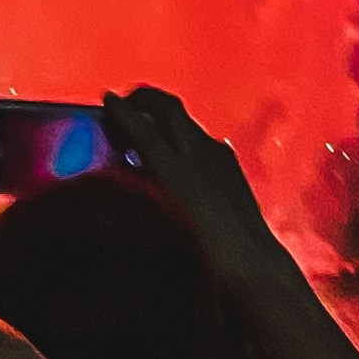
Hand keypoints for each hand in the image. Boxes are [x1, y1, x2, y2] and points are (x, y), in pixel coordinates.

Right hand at [101, 86, 273, 280]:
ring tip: (149, 123)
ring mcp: (217, 154)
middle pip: (167, 106)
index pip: (141, 127)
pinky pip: (201, 136)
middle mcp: (197, 152)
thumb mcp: (160, 220)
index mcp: (174, 169)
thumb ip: (143, 186)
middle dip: (144, 97)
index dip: (120, 110)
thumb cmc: (201, 252)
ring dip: (165, 114)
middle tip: (128, 100)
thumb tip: (129, 167)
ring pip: (186, 119)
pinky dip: (184, 134)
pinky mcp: (230, 162)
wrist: (249, 261)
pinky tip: (180, 150)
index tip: (108, 99)